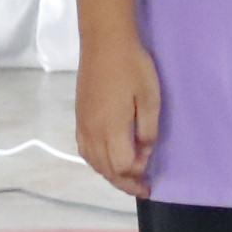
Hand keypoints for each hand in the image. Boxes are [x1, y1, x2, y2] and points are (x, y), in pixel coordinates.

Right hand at [79, 32, 162, 196]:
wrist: (104, 42)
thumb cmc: (132, 66)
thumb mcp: (150, 97)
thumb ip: (148, 129)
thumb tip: (145, 150)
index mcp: (112, 129)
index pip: (123, 166)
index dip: (138, 173)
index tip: (152, 172)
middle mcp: (93, 132)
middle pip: (107, 170)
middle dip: (125, 183)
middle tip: (143, 188)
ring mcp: (83, 125)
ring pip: (94, 163)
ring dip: (111, 175)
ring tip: (128, 178)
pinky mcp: (79, 118)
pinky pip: (85, 151)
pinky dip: (97, 163)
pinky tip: (108, 160)